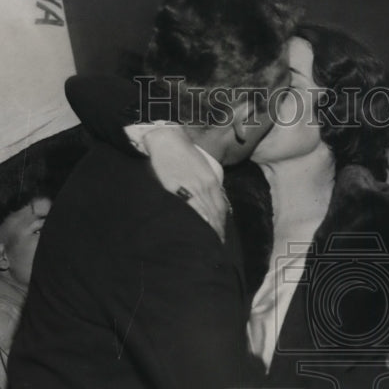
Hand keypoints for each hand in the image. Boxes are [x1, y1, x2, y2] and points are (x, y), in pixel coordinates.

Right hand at [144, 126, 228, 240]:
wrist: (167, 140)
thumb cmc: (182, 153)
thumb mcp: (201, 168)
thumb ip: (208, 185)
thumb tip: (212, 202)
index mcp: (211, 182)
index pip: (220, 208)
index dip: (221, 225)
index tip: (220, 238)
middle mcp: (205, 187)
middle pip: (214, 214)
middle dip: (216, 232)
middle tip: (216, 248)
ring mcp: (191, 188)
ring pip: (204, 214)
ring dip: (207, 230)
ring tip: (206, 246)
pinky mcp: (176, 189)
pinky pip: (188, 209)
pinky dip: (194, 221)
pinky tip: (194, 232)